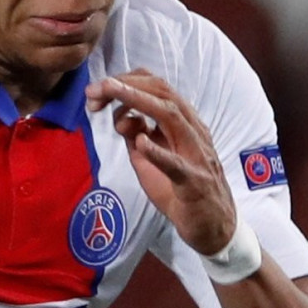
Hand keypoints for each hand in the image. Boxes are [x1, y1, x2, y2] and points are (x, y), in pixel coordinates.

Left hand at [91, 70, 237, 256]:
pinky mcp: (193, 182)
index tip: (97, 90)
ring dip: (137, 101)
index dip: (126, 81)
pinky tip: (141, 141)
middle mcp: (193, 130)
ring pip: (171, 116)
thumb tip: (120, 117)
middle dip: (125, 85)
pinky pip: (176, 164)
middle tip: (94, 90)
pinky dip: (158, 150)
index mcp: (184, 123)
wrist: (213, 227)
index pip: (156, 88)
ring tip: (112, 95)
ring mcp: (195, 154)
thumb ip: (137, 137)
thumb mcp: (151, 160)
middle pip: (162, 93)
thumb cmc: (181, 191)